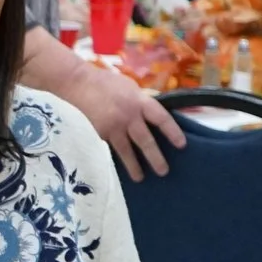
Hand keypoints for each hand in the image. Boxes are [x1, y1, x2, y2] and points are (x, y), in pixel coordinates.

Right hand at [68, 62, 185, 178]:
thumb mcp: (131, 87)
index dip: (172, 132)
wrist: (79, 84)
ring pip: (126, 151)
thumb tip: (156, 117)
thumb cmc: (108, 83)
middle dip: (155, 158)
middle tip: (163, 172)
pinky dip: (119, 157)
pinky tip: (123, 167)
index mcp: (139, 102)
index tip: (181, 145)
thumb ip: (143, 102)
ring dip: (134, 166)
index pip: (161, 119)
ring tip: (140, 178)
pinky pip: (113, 148)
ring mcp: (113, 127)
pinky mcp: (101, 133)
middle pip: (145, 141)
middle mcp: (128, 116)